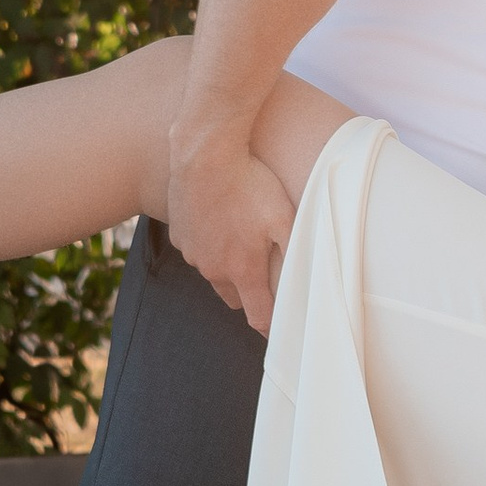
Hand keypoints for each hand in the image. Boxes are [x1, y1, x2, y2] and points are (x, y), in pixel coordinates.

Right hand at [165, 129, 296, 334]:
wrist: (205, 154)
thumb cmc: (250, 184)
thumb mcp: (284, 216)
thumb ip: (296, 251)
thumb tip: (306, 283)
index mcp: (242, 270)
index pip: (258, 316)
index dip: (271, 328)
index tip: (280, 332)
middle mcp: (213, 269)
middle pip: (234, 299)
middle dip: (250, 295)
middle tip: (266, 278)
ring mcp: (192, 253)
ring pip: (214, 274)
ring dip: (228, 268)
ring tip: (243, 241)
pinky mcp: (179, 235)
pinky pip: (198, 251)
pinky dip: (210, 245)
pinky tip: (221, 222)